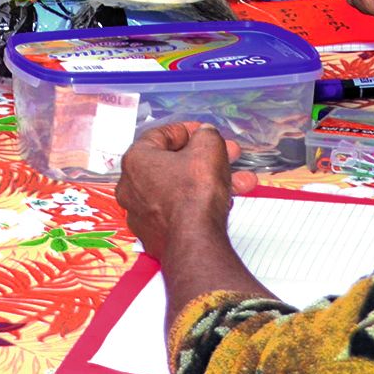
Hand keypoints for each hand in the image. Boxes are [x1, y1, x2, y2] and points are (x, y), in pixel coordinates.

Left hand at [115, 123, 256, 258]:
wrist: (194, 243)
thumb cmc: (195, 192)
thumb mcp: (208, 149)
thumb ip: (206, 135)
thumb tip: (205, 134)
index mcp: (135, 160)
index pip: (159, 135)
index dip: (187, 130)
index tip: (205, 133)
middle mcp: (131, 187)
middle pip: (173, 164)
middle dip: (207, 158)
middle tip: (229, 155)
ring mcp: (141, 214)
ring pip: (180, 189)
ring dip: (211, 181)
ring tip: (242, 182)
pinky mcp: (154, 236)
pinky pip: (178, 211)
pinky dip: (199, 204)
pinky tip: (225, 202)